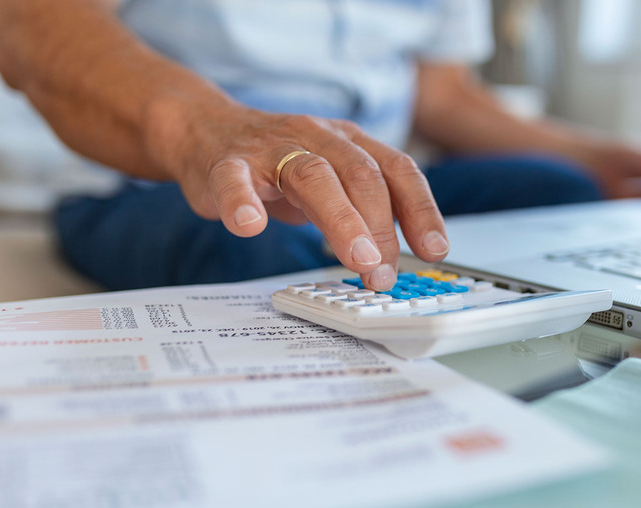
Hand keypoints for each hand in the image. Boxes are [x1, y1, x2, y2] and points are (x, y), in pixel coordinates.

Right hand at [151, 101, 448, 290]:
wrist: (205, 130)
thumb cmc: (280, 163)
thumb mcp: (332, 180)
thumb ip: (362, 210)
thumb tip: (396, 261)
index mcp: (350, 142)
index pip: (397, 169)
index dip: (421, 209)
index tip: (435, 248)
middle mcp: (317, 137)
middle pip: (361, 175)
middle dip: (381, 227)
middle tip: (384, 273)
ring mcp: (271, 148)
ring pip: (311, 174)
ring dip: (340, 219)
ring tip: (356, 259)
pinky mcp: (226, 162)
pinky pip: (234, 178)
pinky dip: (242, 200)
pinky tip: (250, 225)